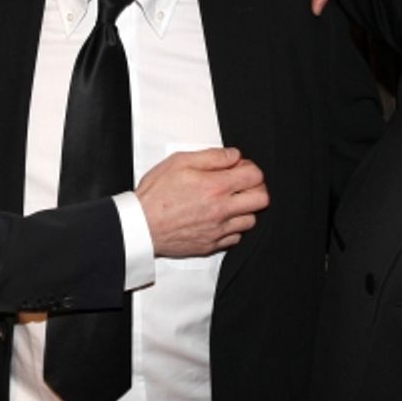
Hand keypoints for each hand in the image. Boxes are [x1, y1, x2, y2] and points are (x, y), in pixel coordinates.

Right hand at [136, 147, 268, 256]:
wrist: (139, 225)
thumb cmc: (155, 194)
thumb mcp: (179, 161)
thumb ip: (212, 156)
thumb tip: (233, 156)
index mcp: (215, 186)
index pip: (255, 176)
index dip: (250, 168)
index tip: (240, 168)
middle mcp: (221, 210)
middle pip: (261, 199)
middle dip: (256, 187)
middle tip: (241, 183)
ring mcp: (218, 230)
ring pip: (251, 220)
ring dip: (245, 208)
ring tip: (229, 201)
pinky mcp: (211, 245)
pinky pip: (236, 237)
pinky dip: (233, 226)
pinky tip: (220, 218)